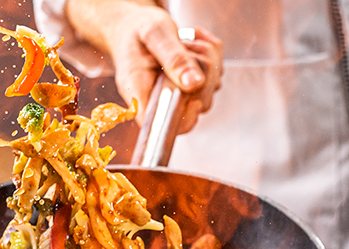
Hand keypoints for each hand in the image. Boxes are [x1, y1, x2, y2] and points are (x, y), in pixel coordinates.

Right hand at [66, 0, 222, 133]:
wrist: (133, 24)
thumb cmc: (137, 28)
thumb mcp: (154, 34)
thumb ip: (173, 58)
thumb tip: (194, 84)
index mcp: (139, 91)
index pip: (161, 123)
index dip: (183, 117)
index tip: (195, 98)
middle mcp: (158, 98)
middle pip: (196, 104)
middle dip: (202, 73)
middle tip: (185, 47)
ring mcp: (177, 95)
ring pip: (209, 89)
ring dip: (207, 61)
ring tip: (185, 43)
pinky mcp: (192, 88)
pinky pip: (215, 77)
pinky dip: (212, 56)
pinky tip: (193, 42)